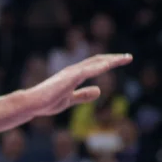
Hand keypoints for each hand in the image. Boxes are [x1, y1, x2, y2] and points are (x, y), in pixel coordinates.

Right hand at [17, 54, 132, 116]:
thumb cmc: (47, 102)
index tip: (122, 61)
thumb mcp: (70, 99)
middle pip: (97, 60)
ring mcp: (71, 73)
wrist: (32, 104)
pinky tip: (108, 65)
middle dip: (114, 59)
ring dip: (110, 60)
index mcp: (74, 75)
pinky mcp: (68, 78)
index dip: (109, 62)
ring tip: (124, 59)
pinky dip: (98, 67)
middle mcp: (73, 70)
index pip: (95, 65)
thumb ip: (83, 95)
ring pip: (94, 63)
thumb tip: (99, 91)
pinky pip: (86, 71)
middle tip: (129, 57)